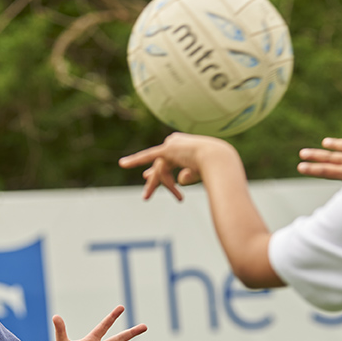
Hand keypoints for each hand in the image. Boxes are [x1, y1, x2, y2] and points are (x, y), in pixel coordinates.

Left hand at [119, 133, 240, 201]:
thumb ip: (189, 174)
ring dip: (156, 184)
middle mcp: (177, 143)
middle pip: (162, 167)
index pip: (168, 161)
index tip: (148, 178)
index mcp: (186, 147)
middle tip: (146, 195)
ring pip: (159, 169)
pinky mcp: (167, 149)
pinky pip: (148, 156)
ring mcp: (172, 145)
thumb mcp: (200, 172)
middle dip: (154, 181)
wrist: (219, 159)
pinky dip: (135, 160)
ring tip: (147, 197)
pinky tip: (122, 164)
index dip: (161, 174)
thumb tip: (179, 179)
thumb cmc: (216, 167)